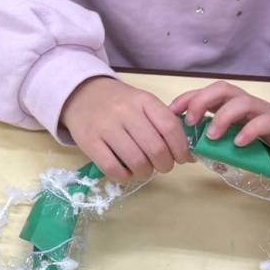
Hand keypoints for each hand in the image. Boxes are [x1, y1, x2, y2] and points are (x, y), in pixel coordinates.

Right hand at [59, 76, 192, 182]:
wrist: (81, 94)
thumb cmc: (118, 102)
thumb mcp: (142, 102)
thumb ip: (164, 123)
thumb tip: (188, 155)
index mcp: (143, 100)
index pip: (170, 127)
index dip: (181, 148)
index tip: (182, 158)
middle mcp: (125, 111)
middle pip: (156, 149)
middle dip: (165, 165)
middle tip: (162, 165)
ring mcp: (105, 127)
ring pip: (137, 162)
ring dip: (146, 172)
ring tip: (144, 168)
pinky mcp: (89, 142)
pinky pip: (114, 169)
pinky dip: (125, 176)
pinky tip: (126, 170)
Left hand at [170, 82, 269, 165]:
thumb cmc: (269, 142)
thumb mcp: (238, 139)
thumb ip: (219, 140)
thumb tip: (188, 148)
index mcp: (233, 106)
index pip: (207, 93)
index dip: (187, 98)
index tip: (171, 112)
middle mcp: (247, 104)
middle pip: (221, 89)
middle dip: (201, 100)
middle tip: (190, 121)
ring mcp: (264, 112)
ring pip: (241, 101)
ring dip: (222, 116)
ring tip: (212, 135)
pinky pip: (263, 121)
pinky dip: (249, 130)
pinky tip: (239, 143)